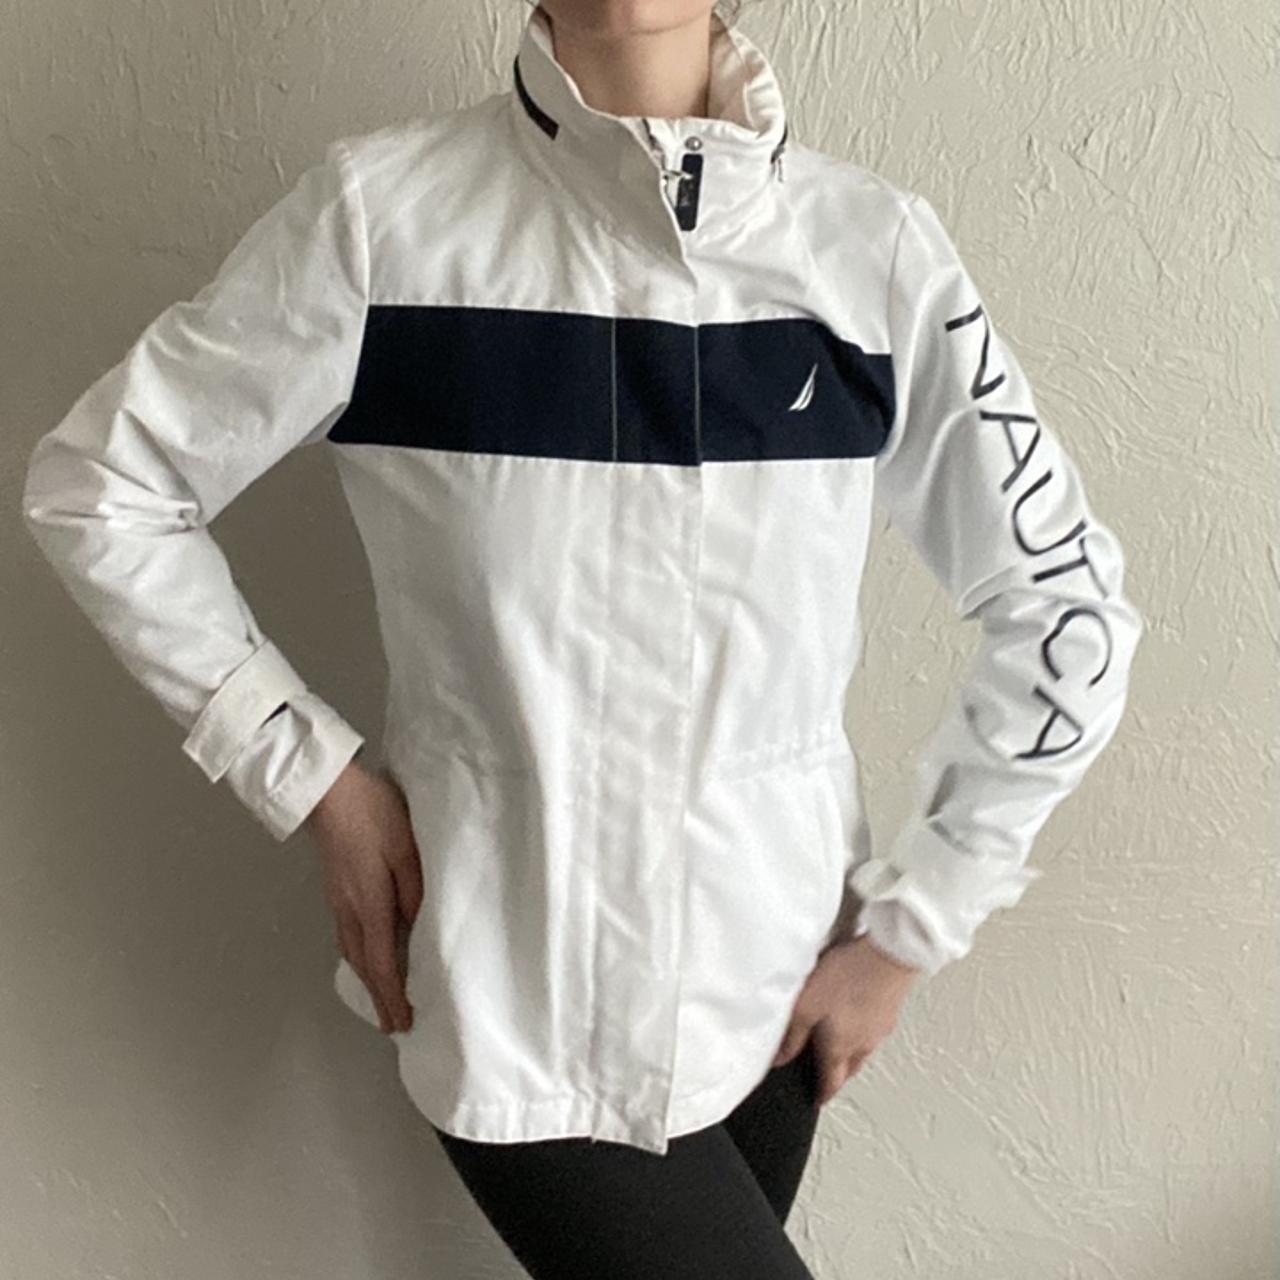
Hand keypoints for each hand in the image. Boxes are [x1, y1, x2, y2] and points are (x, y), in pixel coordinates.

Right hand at [304, 759, 423, 1035]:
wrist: (329, 791)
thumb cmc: (373, 813)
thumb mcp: (407, 848)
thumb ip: (415, 889)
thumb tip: (419, 926)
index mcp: (369, 904)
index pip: (383, 962)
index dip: (393, 995)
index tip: (402, 1022)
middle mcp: (349, 910)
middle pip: (364, 965)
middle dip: (379, 998)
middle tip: (393, 1025)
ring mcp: (338, 901)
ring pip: (353, 953)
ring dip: (368, 980)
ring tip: (382, 999)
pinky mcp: (334, 890)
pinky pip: (347, 936)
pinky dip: (359, 958)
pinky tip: (367, 956)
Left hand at [772, 935, 919, 1106]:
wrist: (889, 954)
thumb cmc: (848, 977)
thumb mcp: (806, 1005)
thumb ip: (793, 1034)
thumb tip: (781, 1059)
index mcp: (839, 1048)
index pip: (831, 1082)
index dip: (822, 1094)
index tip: (818, 1101)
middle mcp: (863, 1043)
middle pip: (849, 1069)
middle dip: (838, 1076)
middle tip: (828, 1079)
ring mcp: (880, 1027)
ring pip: (864, 1050)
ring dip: (851, 1054)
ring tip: (841, 1049)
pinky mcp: (891, 1008)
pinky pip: (874, 1030)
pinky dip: (864, 1032)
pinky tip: (859, 1017)